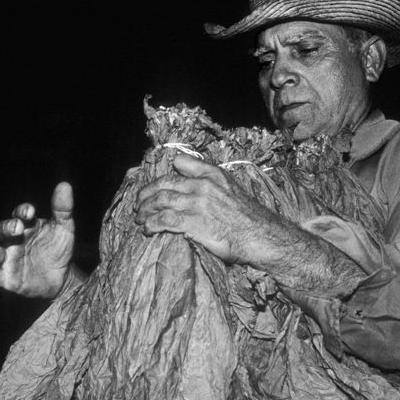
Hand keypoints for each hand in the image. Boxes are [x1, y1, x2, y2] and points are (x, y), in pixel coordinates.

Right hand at [0, 182, 75, 298]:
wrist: (62, 278)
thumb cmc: (59, 249)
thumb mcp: (64, 229)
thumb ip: (63, 209)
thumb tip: (64, 185)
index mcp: (25, 226)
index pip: (20, 215)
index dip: (23, 212)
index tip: (30, 212)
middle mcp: (12, 241)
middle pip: (2, 231)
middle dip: (7, 228)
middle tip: (16, 227)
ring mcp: (7, 259)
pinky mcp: (6, 279)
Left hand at [134, 153, 276, 263]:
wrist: (260, 235)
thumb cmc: (248, 216)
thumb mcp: (232, 188)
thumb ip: (210, 179)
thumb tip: (187, 175)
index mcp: (212, 174)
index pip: (180, 163)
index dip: (163, 174)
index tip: (153, 185)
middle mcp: (203, 185)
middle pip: (163, 185)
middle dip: (146, 195)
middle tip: (139, 205)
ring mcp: (197, 204)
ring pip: (161, 202)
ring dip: (145, 211)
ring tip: (140, 219)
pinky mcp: (193, 223)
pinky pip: (164, 220)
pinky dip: (152, 224)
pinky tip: (148, 229)